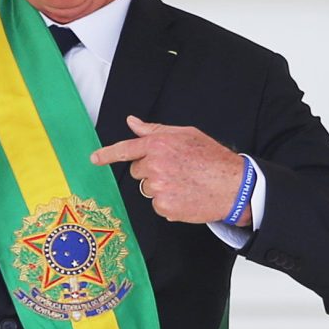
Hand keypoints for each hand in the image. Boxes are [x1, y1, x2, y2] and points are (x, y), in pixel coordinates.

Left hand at [90, 116, 250, 225]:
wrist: (234, 186)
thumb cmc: (212, 158)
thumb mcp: (185, 134)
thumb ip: (154, 130)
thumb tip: (132, 122)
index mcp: (158, 145)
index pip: (125, 149)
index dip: (107, 154)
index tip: (94, 158)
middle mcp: (155, 165)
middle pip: (137, 171)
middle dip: (150, 170)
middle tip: (175, 169)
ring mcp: (158, 188)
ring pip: (147, 188)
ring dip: (160, 187)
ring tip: (184, 182)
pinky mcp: (165, 206)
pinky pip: (157, 204)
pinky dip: (168, 202)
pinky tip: (186, 195)